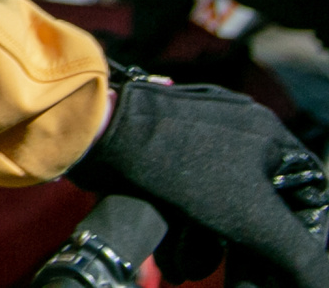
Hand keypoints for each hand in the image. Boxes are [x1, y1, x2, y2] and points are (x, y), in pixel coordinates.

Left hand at [71, 70, 328, 287]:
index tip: (289, 268)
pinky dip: (188, 231)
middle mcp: (239, 132)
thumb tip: (321, 282)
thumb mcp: (255, 220)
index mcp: (270, 136)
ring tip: (201, 273)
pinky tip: (178, 261)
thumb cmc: (181, 168)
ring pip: (226, 209)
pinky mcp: (164, 152)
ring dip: (219, 249)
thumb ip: (299, 257)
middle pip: (266, 207)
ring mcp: (198, 139)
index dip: (304, 238)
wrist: (98, 133)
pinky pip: (191, 199)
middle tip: (246, 284)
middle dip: (257, 254)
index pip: (309, 195)